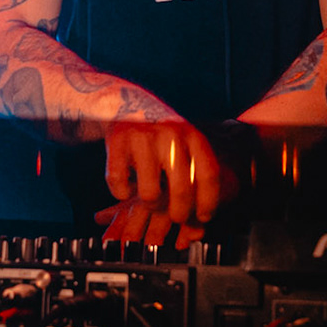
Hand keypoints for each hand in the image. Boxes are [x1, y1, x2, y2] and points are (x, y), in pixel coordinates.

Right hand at [99, 119, 226, 246]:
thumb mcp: (184, 146)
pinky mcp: (118, 141)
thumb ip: (193, 177)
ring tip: (149, 197)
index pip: (209, 175)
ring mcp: (144, 137)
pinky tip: (126, 185)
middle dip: (180, 212)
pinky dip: (121, 193)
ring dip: (149, 204)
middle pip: (182, 190)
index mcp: (192, 135)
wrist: (126, 103)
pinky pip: (120, 186)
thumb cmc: (161, 136)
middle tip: (175, 216)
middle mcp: (171, 135)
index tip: (204, 217)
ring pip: (150, 195)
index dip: (208, 202)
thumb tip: (199, 224)